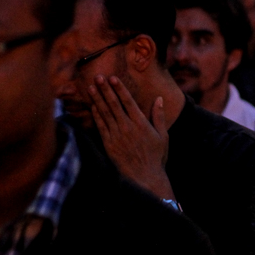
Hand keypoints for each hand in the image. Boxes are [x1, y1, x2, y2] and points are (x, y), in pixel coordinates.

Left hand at [89, 75, 174, 199]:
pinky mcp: (109, 145)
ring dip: (98, 99)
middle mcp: (127, 128)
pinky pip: (101, 127)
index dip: (119, 89)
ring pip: (105, 113)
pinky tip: (93, 106)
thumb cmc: (156, 157)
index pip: (128, 101)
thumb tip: (159, 99)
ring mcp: (116, 136)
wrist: (145, 178)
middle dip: (105, 89)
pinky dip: (96, 115)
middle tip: (98, 77)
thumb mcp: (163, 135)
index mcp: (141, 123)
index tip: (113, 78)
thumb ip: (159, 116)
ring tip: (91, 87)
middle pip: (114, 104)